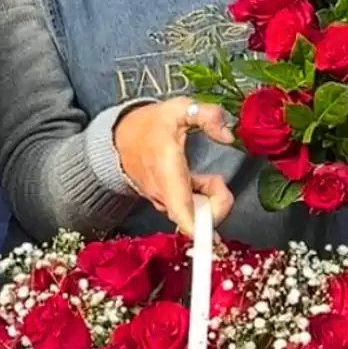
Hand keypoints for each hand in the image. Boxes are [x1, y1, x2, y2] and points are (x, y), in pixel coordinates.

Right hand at [112, 97, 235, 236]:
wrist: (119, 137)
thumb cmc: (150, 124)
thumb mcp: (179, 109)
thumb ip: (207, 116)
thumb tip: (228, 135)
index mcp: (166, 171)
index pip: (181, 210)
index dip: (199, 229)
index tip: (214, 239)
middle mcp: (163, 194)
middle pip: (197, 219)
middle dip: (218, 203)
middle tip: (214, 179)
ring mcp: (163, 202)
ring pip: (195, 215)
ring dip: (208, 199)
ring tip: (202, 176)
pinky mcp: (165, 205)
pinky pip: (189, 212)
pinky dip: (200, 201)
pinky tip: (194, 182)